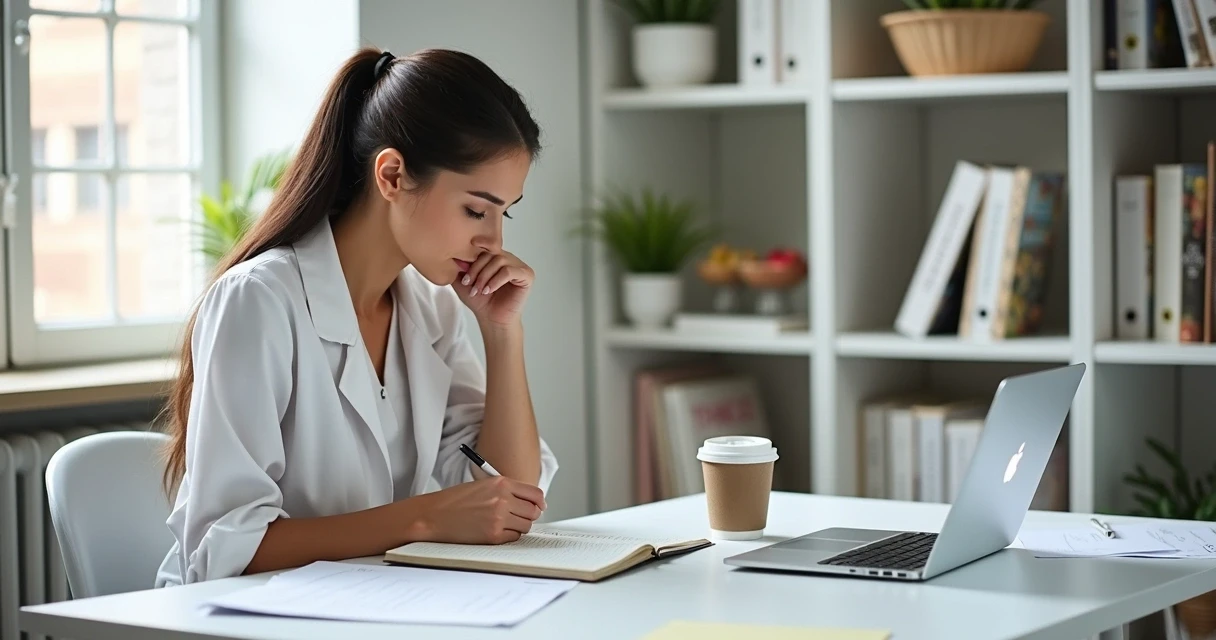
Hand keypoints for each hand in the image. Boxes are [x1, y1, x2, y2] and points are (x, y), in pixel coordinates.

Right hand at [409, 476, 545, 544]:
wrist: (433, 515)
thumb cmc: (455, 501)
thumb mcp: (483, 486)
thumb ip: (507, 491)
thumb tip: (531, 503)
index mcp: (501, 483)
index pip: (535, 494)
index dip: (540, 502)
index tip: (539, 507)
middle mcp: (502, 499)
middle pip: (534, 511)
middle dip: (529, 515)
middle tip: (520, 517)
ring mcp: (498, 518)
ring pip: (526, 526)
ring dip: (519, 526)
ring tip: (503, 523)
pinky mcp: (493, 535)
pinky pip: (514, 537)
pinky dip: (508, 536)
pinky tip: (495, 530)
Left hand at [454, 250, 533, 326]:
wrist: (492, 319)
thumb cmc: (480, 301)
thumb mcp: (463, 282)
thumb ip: (459, 267)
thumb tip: (455, 254)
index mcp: (495, 257)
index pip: (485, 246)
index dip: (477, 249)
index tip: (467, 253)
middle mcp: (508, 258)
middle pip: (491, 253)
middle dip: (477, 269)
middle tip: (468, 284)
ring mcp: (519, 266)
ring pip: (499, 261)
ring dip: (485, 276)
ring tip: (479, 290)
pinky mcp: (527, 275)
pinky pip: (509, 271)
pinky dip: (496, 280)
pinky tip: (489, 290)